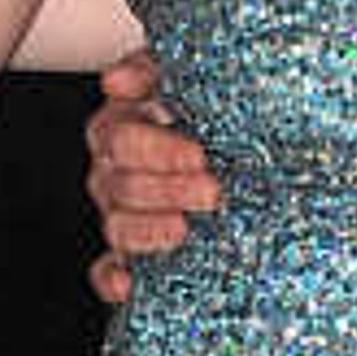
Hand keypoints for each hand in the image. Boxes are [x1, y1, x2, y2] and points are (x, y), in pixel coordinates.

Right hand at [83, 49, 220, 309]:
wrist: (249, 149)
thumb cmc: (215, 109)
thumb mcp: (190, 77)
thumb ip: (153, 70)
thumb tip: (116, 81)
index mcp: (121, 126)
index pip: (118, 137)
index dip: (156, 149)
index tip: (200, 154)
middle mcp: (114, 171)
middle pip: (119, 184)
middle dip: (166, 188)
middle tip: (213, 191)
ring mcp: (120, 213)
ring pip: (115, 227)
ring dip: (148, 230)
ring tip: (185, 229)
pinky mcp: (130, 253)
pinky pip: (106, 271)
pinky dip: (113, 280)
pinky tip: (128, 285)